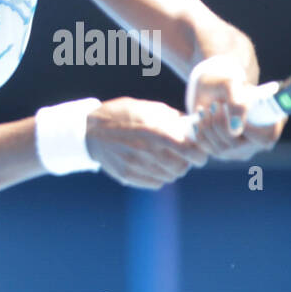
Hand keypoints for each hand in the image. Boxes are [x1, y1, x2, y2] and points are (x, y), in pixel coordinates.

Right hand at [84, 97, 208, 189]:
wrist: (90, 130)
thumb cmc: (123, 115)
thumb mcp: (148, 108)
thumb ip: (173, 119)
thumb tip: (194, 128)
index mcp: (153, 130)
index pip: (187, 150)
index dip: (199, 154)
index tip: (200, 152)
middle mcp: (145, 150)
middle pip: (181, 167)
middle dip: (187, 162)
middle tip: (184, 155)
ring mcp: (135, 165)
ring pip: (169, 177)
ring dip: (173, 169)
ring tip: (167, 158)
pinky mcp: (128, 175)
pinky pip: (155, 183)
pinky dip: (160, 176)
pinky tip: (154, 165)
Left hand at [190, 73, 286, 161]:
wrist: (213, 88)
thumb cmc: (228, 84)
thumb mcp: (232, 86)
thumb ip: (237, 104)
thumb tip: (236, 128)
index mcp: (271, 123)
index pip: (265, 138)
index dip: (248, 128)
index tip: (230, 110)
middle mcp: (258, 142)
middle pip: (237, 145)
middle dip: (220, 123)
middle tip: (214, 105)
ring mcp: (240, 151)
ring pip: (221, 149)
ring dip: (208, 126)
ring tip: (205, 108)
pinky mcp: (222, 153)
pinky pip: (208, 150)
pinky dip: (200, 132)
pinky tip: (199, 119)